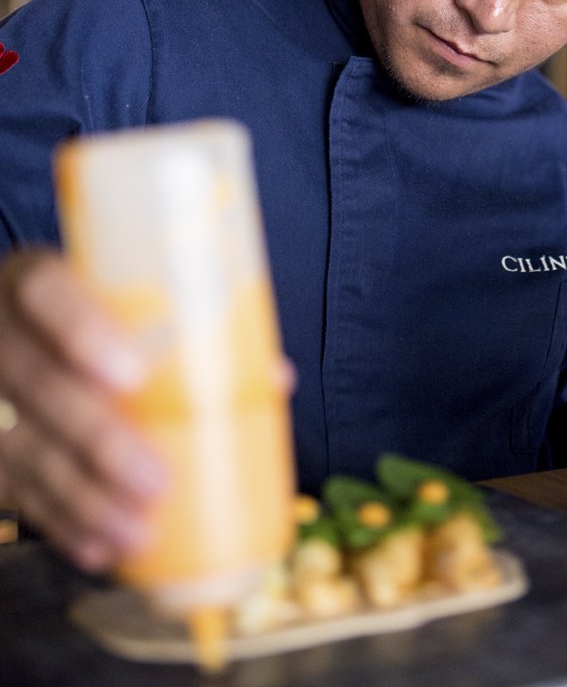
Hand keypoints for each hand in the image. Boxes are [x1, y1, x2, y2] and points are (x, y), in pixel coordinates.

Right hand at [0, 249, 164, 572]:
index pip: (45, 292)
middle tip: (157, 482)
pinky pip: (11, 488)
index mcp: (35, 281)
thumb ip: (194, 333)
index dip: (82, 331)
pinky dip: (59, 521)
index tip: (133, 375)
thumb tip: (275, 378)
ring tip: (137, 531)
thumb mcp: (130, 305)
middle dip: (96, 438)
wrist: (22, 337)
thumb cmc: (103, 316)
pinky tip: (99, 548)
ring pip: (18, 447)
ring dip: (81, 497)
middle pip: (34, 382)